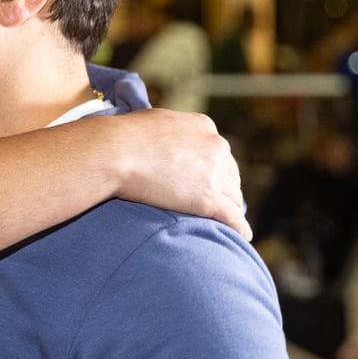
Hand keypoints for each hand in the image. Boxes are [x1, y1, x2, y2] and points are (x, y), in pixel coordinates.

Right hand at [113, 109, 250, 240]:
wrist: (115, 152)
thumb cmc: (123, 136)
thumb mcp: (153, 122)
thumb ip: (169, 131)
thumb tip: (163, 138)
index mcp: (204, 127)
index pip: (218, 152)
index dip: (215, 169)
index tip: (210, 181)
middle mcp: (215, 147)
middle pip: (230, 174)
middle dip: (225, 189)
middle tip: (220, 204)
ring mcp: (213, 174)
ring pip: (234, 197)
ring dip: (232, 209)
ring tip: (230, 223)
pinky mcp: (207, 199)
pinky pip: (233, 218)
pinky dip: (240, 228)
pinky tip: (243, 236)